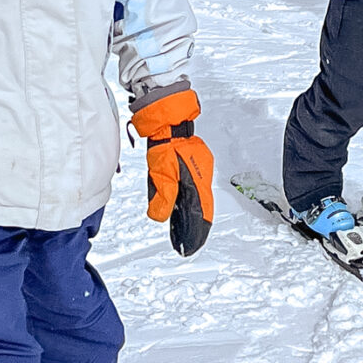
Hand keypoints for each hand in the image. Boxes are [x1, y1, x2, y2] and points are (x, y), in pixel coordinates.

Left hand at [131, 86, 214, 256]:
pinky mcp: (193, 161)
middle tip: (188, 240)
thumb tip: (159, 216)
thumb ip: (162, 196)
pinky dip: (189, 197)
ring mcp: (199, 166)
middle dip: (195, 223)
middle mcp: (202, 174)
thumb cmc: (165, 140)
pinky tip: (183, 201)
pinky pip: (194, 185)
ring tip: (186, 228)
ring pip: (197, 195)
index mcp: (197, 179)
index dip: (197, 229)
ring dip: (192, 210)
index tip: (192, 245)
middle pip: (201, 204)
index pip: (201, 211)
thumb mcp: (160, 172)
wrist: (167, 118)